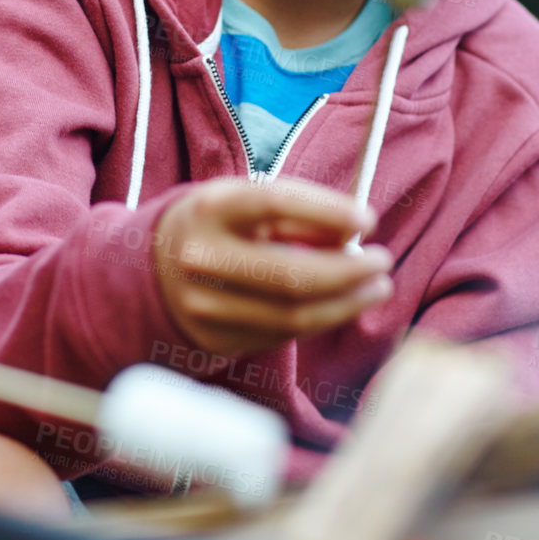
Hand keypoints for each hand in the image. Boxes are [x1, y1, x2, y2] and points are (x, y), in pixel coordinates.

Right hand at [153, 178, 393, 358]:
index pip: (274, 203)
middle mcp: (200, 259)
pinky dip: (321, 319)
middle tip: (383, 261)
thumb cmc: (220, 225)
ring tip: (377, 287)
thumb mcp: (248, 200)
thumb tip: (355, 236)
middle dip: (350, 272)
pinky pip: (282, 335)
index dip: (327, 211)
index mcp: (209, 209)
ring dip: (348, 303)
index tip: (368, 219)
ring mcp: (204, 306)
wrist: (155, 267)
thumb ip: (299, 212)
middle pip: (291, 276)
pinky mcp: (214, 339)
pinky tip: (342, 304)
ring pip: (293, 316)